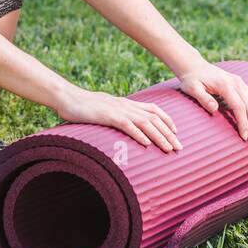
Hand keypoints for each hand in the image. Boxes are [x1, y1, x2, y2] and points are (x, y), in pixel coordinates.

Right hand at [51, 87, 182, 152]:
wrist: (68, 98)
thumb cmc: (85, 107)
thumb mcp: (105, 110)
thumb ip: (116, 116)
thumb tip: (124, 125)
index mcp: (127, 103)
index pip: (153, 109)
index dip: (167, 120)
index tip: (176, 132)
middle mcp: (126, 105)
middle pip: (154, 118)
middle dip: (169, 133)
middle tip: (179, 147)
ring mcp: (118, 110)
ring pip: (145, 123)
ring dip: (159, 136)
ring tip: (169, 148)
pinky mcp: (108, 116)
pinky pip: (127, 126)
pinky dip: (139, 135)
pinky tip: (147, 144)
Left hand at [174, 61, 247, 145]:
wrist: (195, 66)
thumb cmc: (192, 79)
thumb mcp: (192, 88)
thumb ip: (203, 98)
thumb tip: (214, 109)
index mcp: (225, 84)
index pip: (239, 106)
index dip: (243, 123)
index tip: (244, 137)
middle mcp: (236, 82)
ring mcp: (240, 82)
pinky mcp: (241, 84)